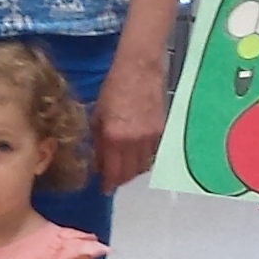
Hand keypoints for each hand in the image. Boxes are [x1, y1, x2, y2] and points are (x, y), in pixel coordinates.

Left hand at [94, 48, 166, 191]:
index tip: (104, 189)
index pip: (113, 171)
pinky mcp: (162, 131)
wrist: (140, 68)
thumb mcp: (97, 114)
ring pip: (143, 166)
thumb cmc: (113, 87)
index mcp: (114, 137)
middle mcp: (134, 141)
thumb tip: (97, 163)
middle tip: (112, 179)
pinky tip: (135, 154)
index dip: (108, 183)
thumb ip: (97, 142)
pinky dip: (143, 158)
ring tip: (122, 168)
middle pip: (130, 173)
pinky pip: (152, 154)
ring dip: (132, 170)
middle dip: (120, 179)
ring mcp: (151, 137)